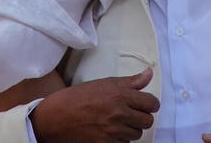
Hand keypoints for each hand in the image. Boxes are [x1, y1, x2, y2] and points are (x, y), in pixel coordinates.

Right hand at [31, 67, 159, 142]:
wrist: (59, 115)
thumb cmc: (81, 96)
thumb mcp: (106, 82)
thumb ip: (131, 81)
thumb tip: (149, 74)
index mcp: (121, 94)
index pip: (151, 103)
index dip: (150, 103)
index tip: (146, 103)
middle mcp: (119, 113)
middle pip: (147, 120)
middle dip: (142, 116)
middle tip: (133, 112)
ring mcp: (113, 131)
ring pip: (137, 134)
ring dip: (132, 128)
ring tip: (120, 121)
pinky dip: (122, 139)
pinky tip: (113, 131)